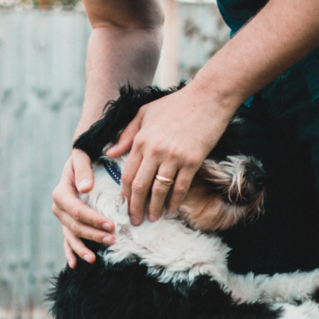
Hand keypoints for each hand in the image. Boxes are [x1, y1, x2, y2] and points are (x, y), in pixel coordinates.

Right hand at [51, 148, 115, 266]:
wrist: (80, 159)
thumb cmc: (84, 156)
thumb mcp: (82, 157)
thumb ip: (83, 170)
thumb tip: (86, 188)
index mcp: (61, 192)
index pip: (77, 210)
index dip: (93, 220)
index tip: (111, 225)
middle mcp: (59, 207)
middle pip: (75, 226)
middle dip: (92, 235)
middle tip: (112, 240)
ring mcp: (62, 217)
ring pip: (71, 236)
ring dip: (81, 248)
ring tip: (93, 259)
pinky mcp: (68, 223)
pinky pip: (67, 240)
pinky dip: (70, 252)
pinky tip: (74, 265)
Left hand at [106, 84, 238, 224]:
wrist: (208, 98)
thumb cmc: (177, 103)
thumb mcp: (145, 113)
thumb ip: (127, 134)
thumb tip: (110, 153)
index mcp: (141, 139)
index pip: (128, 173)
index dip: (125, 194)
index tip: (124, 206)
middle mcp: (154, 150)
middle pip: (140, 186)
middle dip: (135, 207)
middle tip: (135, 221)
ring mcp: (174, 156)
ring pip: (158, 190)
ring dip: (154, 208)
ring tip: (152, 218)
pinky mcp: (192, 160)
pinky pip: (180, 187)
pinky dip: (175, 201)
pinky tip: (171, 209)